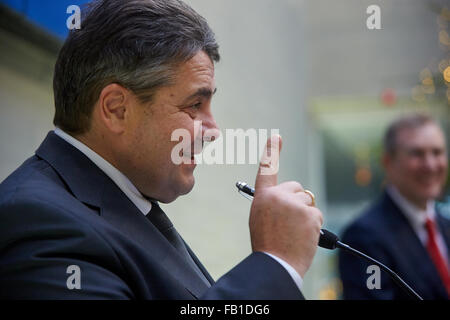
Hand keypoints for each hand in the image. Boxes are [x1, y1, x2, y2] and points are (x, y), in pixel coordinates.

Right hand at [249, 135, 322, 276]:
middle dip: (297, 201)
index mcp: (262, 197)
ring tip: (294, 233)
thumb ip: (272, 204)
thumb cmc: (268, 245)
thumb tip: (289, 198)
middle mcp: (278, 195)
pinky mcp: (310, 214)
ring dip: (305, 215)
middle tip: (291, 221)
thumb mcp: (261, 219)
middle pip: (297, 188)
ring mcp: (295, 204)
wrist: (276, 264)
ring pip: (308, 202)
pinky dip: (313, 226)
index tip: (276, 137)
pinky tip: (303, 237)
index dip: (272, 152)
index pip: (267, 169)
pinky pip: (316, 215)